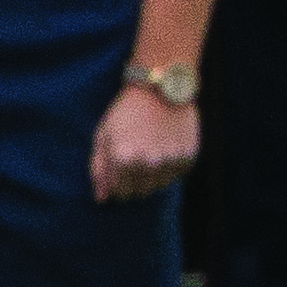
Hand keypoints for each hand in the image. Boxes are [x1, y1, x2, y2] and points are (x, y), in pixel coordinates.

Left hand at [92, 85, 198, 205]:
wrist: (160, 87)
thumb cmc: (126, 111)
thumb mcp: (103, 135)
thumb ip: (99, 170)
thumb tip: (102, 200)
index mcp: (123, 159)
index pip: (121, 194)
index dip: (119, 183)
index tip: (121, 169)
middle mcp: (148, 164)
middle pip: (141, 192)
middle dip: (136, 181)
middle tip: (136, 158)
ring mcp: (170, 161)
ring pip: (160, 186)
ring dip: (154, 175)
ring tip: (151, 150)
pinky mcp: (188, 156)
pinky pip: (177, 174)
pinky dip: (171, 166)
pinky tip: (166, 146)